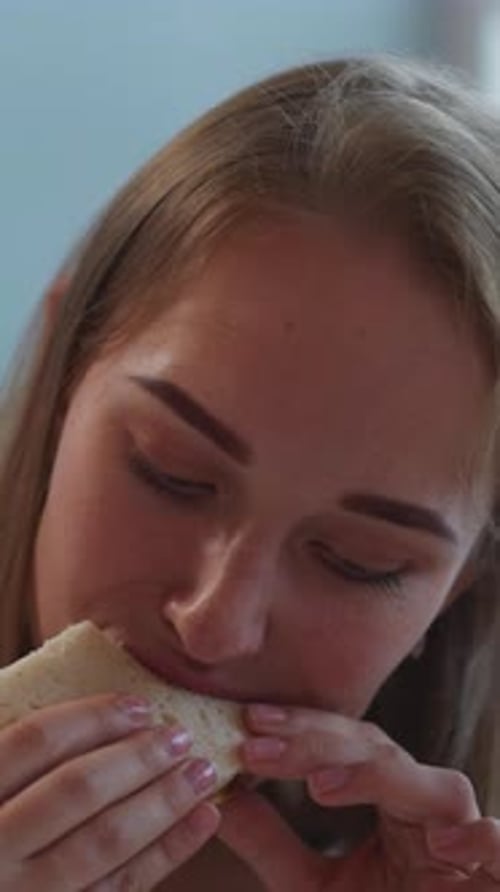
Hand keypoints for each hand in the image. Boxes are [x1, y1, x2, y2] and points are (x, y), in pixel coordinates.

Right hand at [0, 693, 219, 889]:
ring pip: (104, 842)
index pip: (34, 741)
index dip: (91, 716)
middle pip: (76, 789)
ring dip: (162, 801)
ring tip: (201, 771)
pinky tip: (202, 819)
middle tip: (180, 735)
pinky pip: (121, 888)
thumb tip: (97, 707)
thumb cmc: (2, 817)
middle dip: (137, 758)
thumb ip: (22, 749)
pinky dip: (168, 851)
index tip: (139, 705)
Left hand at [218, 704, 499, 890]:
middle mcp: (428, 808)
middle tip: (259, 741)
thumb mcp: (312, 887)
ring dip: (383, 779)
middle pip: (382, 753)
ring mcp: (466, 840)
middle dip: (319, 742)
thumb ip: (270, 842)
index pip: (346, 745)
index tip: (248, 721)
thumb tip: (218, 795)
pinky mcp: (497, 880)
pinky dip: (479, 838)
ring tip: (320, 786)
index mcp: (390, 799)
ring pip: (439, 788)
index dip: (300, 728)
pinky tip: (439, 841)